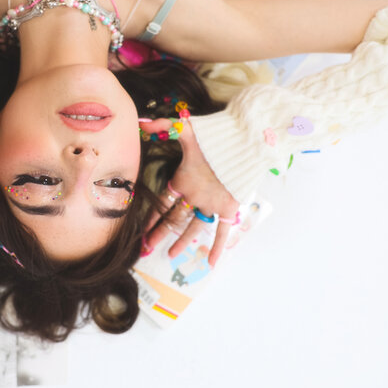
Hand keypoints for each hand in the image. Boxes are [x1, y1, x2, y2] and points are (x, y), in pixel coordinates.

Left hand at [141, 118, 238, 266]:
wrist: (245, 143)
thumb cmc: (215, 136)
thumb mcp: (188, 129)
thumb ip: (165, 127)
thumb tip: (142, 123)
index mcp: (183, 180)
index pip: (163, 202)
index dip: (152, 216)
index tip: (142, 229)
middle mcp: (195, 197)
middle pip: (174, 218)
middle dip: (160, 233)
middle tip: (147, 247)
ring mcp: (211, 205)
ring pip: (193, 228)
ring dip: (182, 242)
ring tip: (170, 255)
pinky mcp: (228, 209)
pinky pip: (221, 233)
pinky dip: (216, 248)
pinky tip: (211, 264)